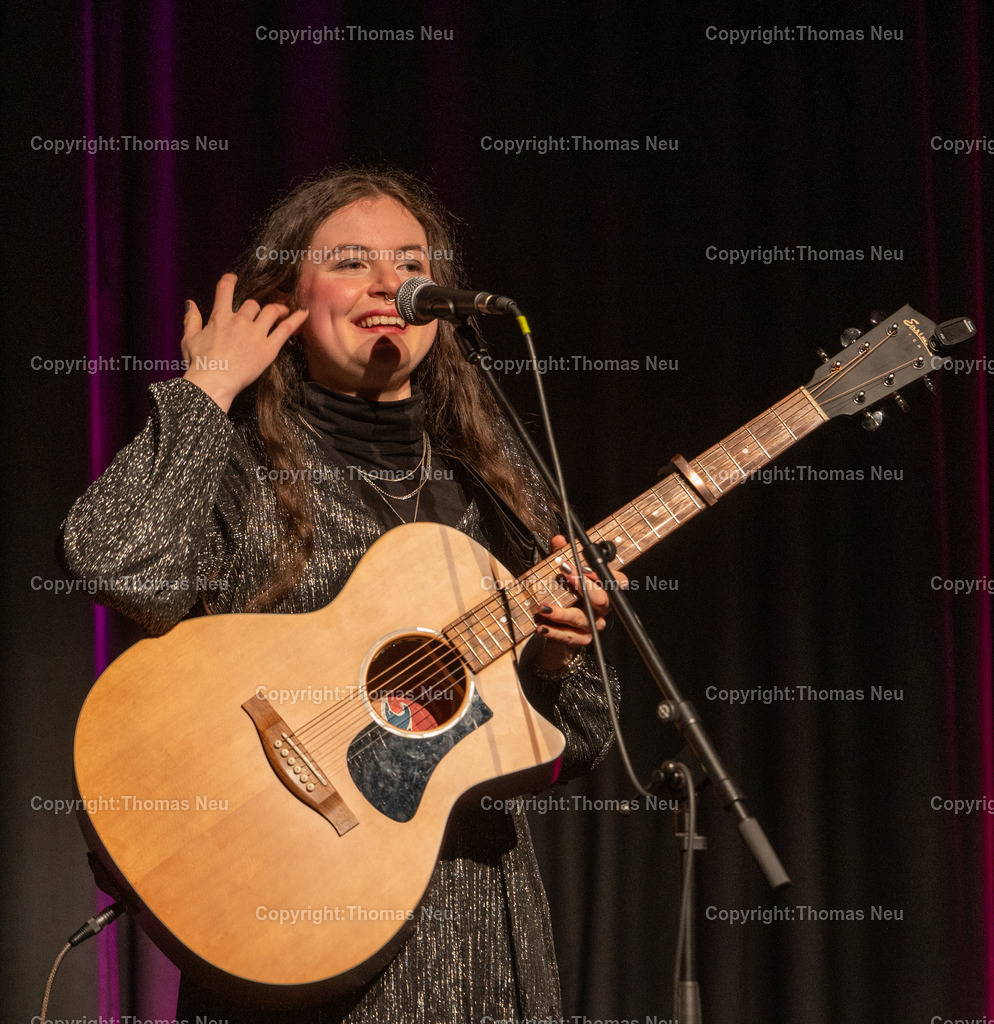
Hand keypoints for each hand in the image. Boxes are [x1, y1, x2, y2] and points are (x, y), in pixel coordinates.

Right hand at [181, 273, 308, 411]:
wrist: (213, 382)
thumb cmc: (200, 364)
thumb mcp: (189, 339)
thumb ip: (192, 319)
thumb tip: (190, 303)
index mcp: (220, 317)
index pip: (225, 289)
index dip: (230, 280)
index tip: (233, 279)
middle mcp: (240, 321)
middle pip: (252, 303)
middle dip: (254, 307)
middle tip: (258, 313)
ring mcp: (256, 333)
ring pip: (271, 311)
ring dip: (277, 308)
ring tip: (282, 310)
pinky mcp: (269, 348)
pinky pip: (286, 328)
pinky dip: (296, 319)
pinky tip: (303, 312)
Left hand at [532, 534, 627, 673]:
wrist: (556, 627)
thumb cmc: (563, 594)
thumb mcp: (560, 572)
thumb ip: (559, 555)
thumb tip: (559, 540)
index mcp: (603, 589)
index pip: (617, 580)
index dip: (603, 573)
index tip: (582, 564)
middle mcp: (602, 608)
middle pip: (601, 599)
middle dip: (583, 585)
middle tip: (564, 573)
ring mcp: (592, 625)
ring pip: (582, 619)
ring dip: (562, 612)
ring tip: (543, 607)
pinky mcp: (581, 640)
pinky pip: (570, 637)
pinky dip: (554, 632)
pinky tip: (541, 626)